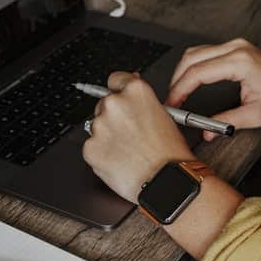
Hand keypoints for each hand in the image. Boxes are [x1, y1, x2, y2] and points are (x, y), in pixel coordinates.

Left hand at [82, 72, 195, 202]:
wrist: (165, 181)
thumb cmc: (170, 153)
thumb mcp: (165, 116)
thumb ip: (142, 100)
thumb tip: (130, 90)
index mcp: (135, 91)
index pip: (115, 79)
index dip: (119, 91)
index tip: (121, 99)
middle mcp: (115, 104)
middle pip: (104, 104)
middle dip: (114, 118)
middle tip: (130, 134)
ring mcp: (100, 126)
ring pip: (97, 127)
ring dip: (107, 136)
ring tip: (128, 151)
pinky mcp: (90, 147)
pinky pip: (92, 147)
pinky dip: (102, 154)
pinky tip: (120, 160)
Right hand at [166, 38, 260, 140]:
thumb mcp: (255, 115)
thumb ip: (227, 123)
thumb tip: (206, 132)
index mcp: (241, 62)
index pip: (199, 72)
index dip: (180, 89)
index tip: (173, 104)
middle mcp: (236, 48)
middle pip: (192, 58)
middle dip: (176, 80)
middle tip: (171, 101)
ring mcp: (235, 45)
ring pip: (195, 52)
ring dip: (182, 72)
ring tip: (177, 93)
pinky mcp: (233, 47)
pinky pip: (204, 52)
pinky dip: (192, 66)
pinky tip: (189, 81)